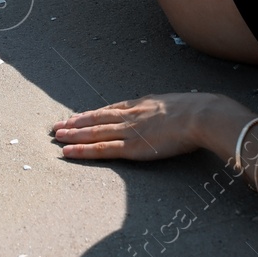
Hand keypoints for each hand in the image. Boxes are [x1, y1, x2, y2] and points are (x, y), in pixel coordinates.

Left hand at [50, 92, 213, 161]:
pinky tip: (67, 151)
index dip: (93, 113)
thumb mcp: (179, 105)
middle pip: (97, 118)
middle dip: (76, 122)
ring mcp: (129, 131)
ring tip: (56, 136)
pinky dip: (82, 150)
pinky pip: (101, 150)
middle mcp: (131, 116)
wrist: (201, 116)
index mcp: (143, 105)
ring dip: (73, 134)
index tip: (79, 115)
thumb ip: (169, 111)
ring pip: (94, 133)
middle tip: (58, 125)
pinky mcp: (131, 147)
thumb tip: (174, 115)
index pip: (112, 109)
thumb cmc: (198, 112)